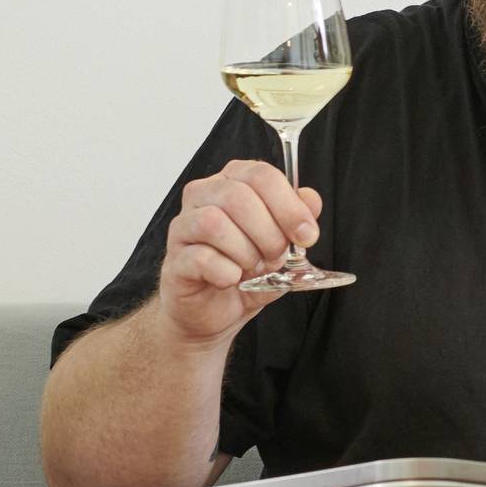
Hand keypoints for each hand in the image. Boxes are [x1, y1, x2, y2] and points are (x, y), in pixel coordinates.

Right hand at [155, 159, 323, 344]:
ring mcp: (183, 227)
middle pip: (238, 195)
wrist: (216, 311)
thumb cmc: (246, 270)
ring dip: (246, 252)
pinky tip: (232, 279)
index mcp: (233, 182)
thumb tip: (311, 199)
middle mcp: (203, 195)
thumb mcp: (283, 243)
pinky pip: (200, 257)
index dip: (290, 206)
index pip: (262, 175)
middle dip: (269, 233)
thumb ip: (298, 218)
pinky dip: (226, 272)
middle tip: (276, 257)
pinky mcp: (174, 259)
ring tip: (252, 268)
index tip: (307, 235)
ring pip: (213, 222)